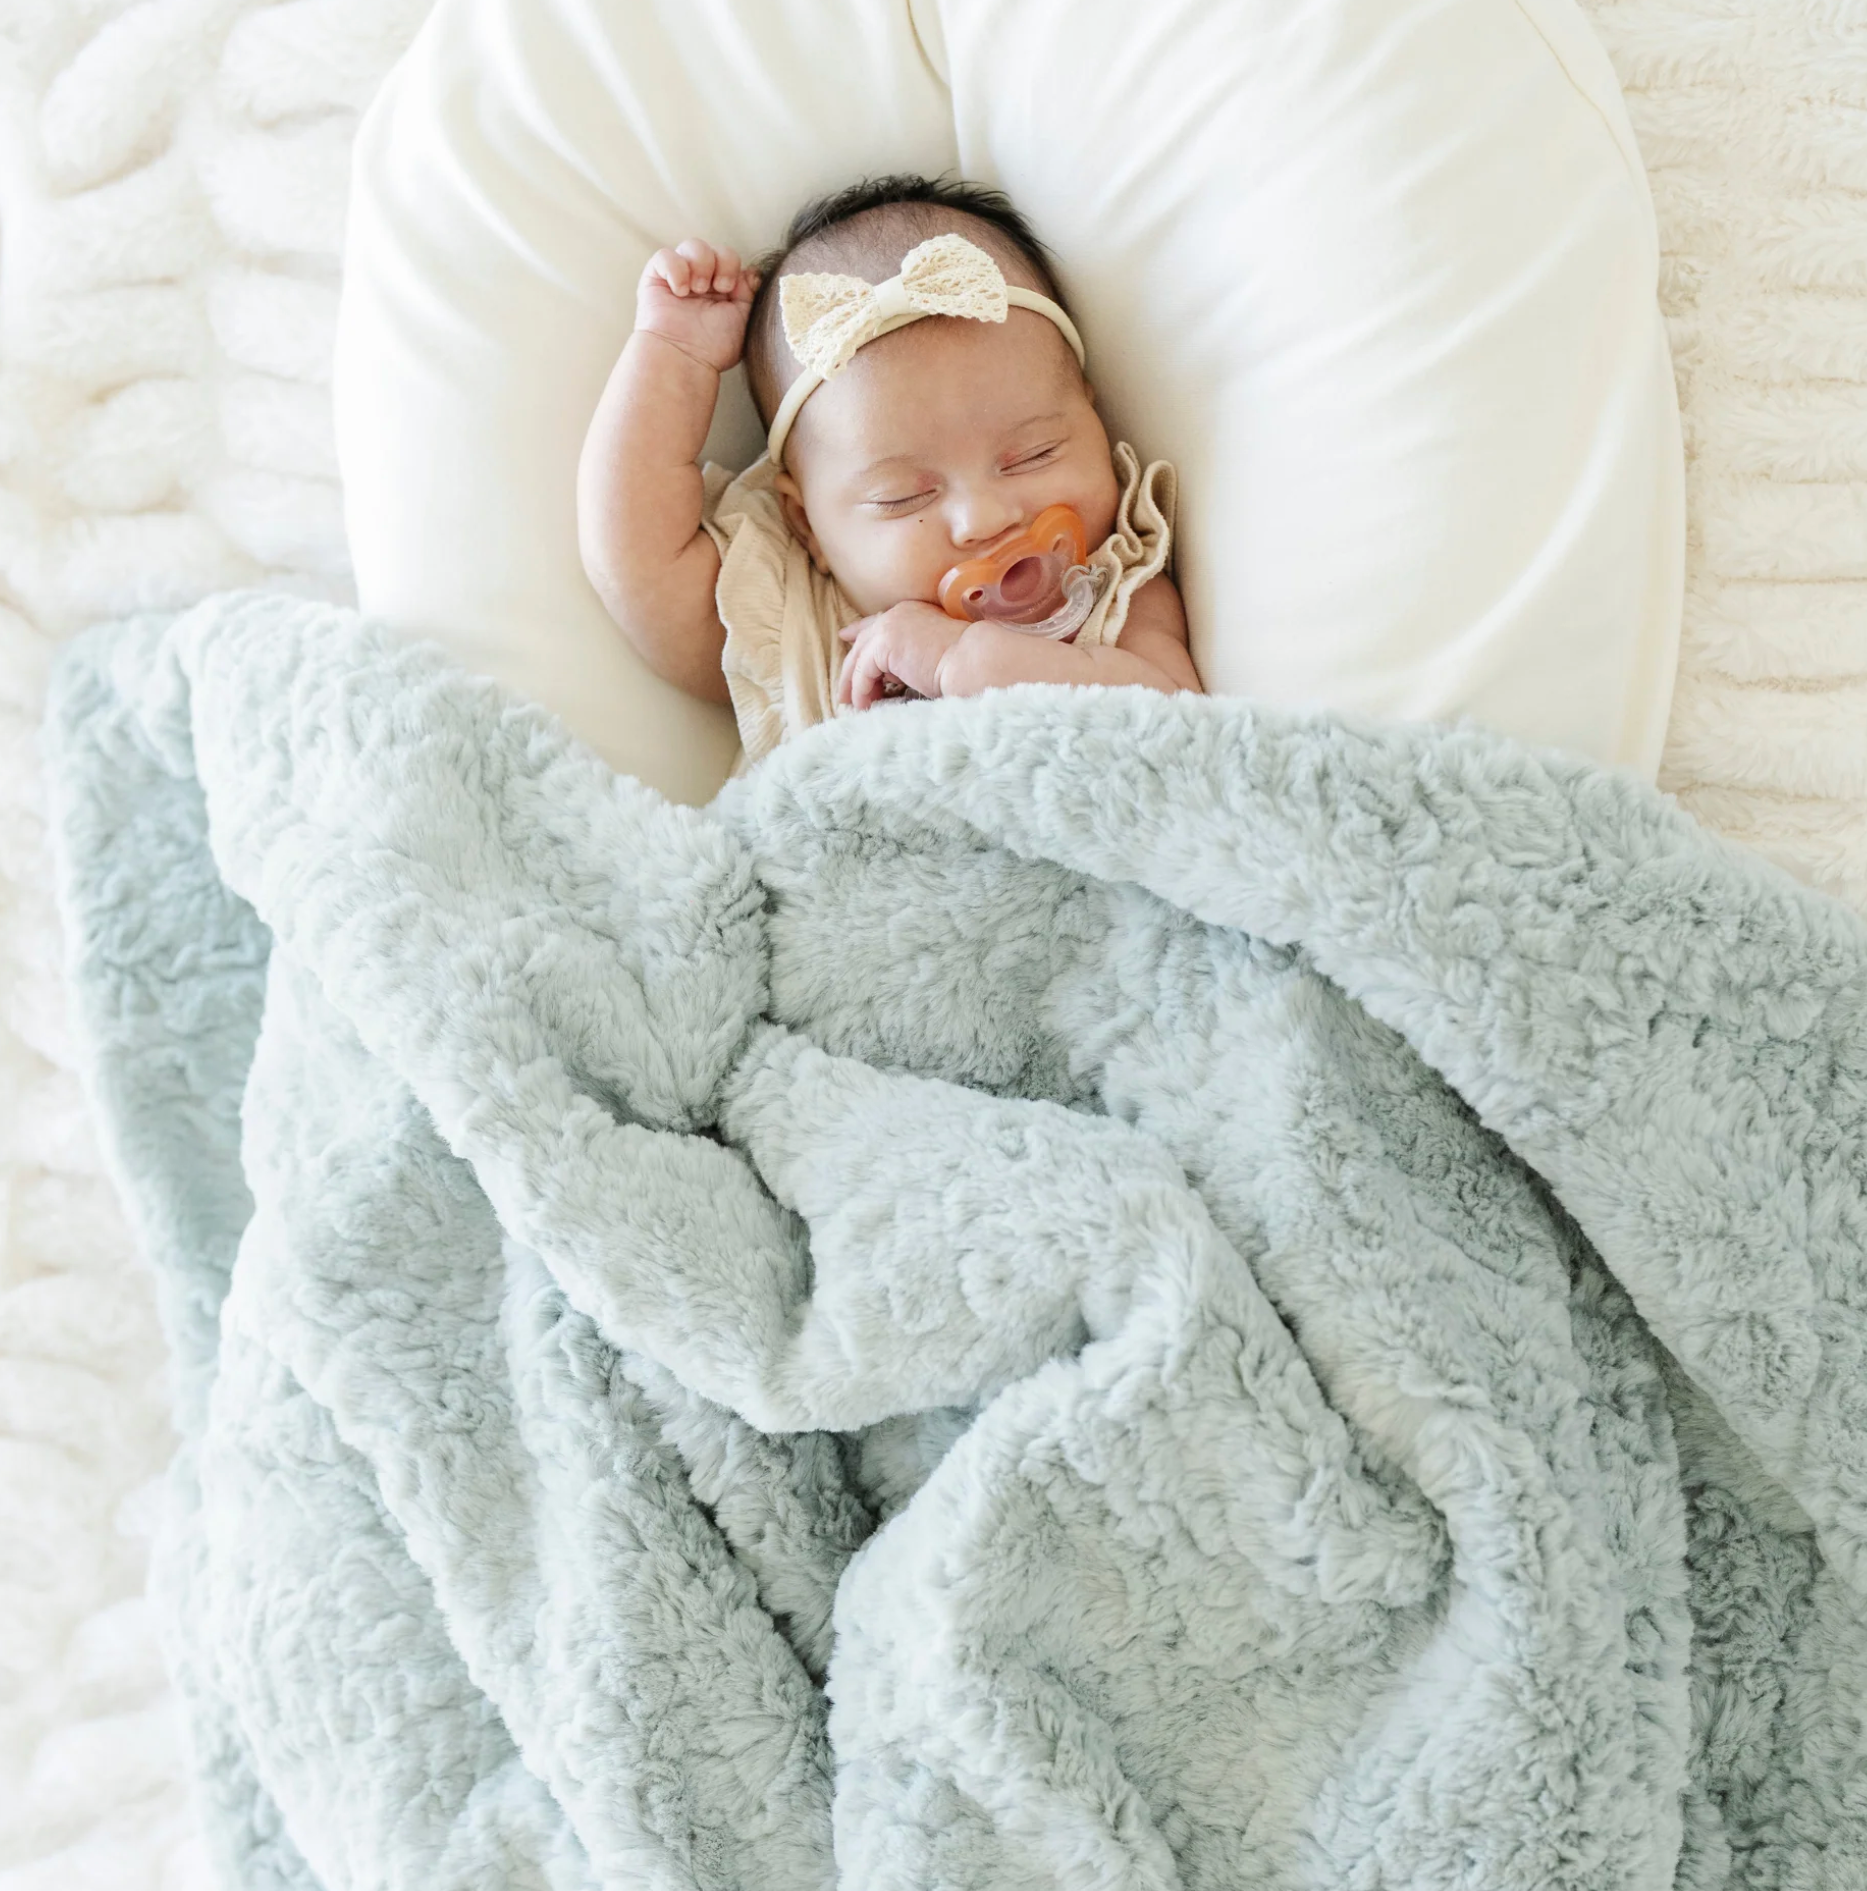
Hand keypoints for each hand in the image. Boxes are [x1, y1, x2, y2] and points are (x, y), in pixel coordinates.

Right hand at [634, 239, 757, 373]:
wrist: (684, 358)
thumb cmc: (713, 347)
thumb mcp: (742, 318)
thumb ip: (748, 293)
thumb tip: (753, 272)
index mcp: (720, 289)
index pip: (730, 259)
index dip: (732, 267)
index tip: (731, 289)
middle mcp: (700, 280)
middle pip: (715, 248)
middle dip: (721, 263)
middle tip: (718, 288)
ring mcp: (679, 277)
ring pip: (692, 245)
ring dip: (701, 264)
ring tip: (697, 290)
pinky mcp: (655, 278)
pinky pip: (665, 255)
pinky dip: (675, 268)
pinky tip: (680, 291)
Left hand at [838, 603, 966, 710]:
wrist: (975, 660)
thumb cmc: (965, 664)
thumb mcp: (931, 655)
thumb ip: (909, 657)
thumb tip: (890, 675)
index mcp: (912, 612)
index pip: (878, 621)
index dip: (859, 630)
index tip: (846, 636)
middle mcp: (898, 614)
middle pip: (864, 641)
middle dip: (851, 667)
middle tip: (844, 691)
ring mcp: (890, 626)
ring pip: (859, 658)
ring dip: (854, 684)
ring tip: (854, 706)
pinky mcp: (885, 644)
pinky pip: (863, 671)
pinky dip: (861, 691)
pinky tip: (865, 706)